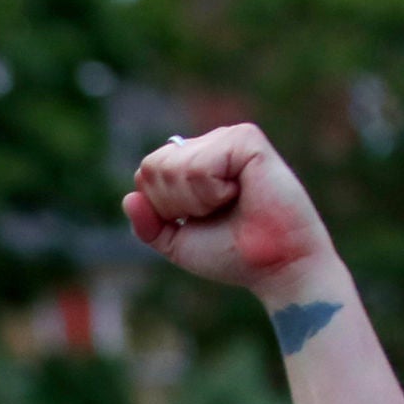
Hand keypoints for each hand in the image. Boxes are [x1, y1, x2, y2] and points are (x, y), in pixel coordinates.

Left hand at [124, 125, 337, 303]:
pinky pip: (199, 166)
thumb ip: (149, 224)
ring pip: (174, 167)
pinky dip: (212, 192)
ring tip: (231, 204)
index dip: (163, 207)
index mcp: (194, 162)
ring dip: (197, 200)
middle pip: (154, 167)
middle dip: (176, 203)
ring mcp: (228, 138)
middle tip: (216, 213)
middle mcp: (210, 144)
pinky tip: (240, 193)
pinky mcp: (246, 139)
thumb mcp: (177, 243)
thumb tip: (130, 198)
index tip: (198, 221)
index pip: (146, 172)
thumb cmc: (233, 255)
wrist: (274, 265)